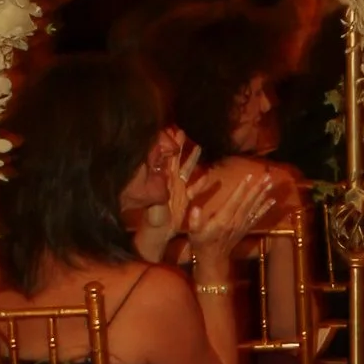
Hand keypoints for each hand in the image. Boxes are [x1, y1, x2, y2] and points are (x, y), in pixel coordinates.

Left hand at [134, 131, 201, 262]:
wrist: (158, 233)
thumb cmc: (156, 219)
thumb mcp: (157, 203)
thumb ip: (162, 190)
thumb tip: (165, 174)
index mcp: (164, 182)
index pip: (167, 161)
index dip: (169, 147)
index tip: (171, 133)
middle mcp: (170, 183)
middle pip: (175, 160)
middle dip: (178, 146)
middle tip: (179, 131)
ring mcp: (178, 190)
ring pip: (185, 170)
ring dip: (191, 159)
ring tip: (197, 146)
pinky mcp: (184, 198)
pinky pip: (194, 188)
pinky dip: (201, 181)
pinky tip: (208, 174)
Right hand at [186, 165, 276, 263]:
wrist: (213, 259)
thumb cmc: (201, 243)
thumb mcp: (194, 233)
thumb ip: (194, 221)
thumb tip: (196, 209)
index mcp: (223, 220)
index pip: (234, 201)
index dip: (242, 188)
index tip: (249, 176)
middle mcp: (235, 221)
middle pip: (249, 202)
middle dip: (258, 188)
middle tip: (267, 177)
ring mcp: (242, 225)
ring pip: (254, 207)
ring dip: (263, 195)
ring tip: (271, 183)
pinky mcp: (246, 228)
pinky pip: (257, 216)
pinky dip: (265, 208)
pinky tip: (272, 201)